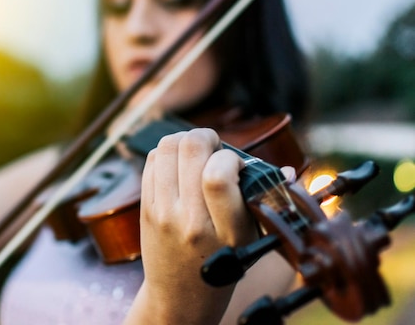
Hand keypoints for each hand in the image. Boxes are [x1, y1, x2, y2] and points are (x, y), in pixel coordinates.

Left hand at [134, 128, 255, 323]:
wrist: (181, 296)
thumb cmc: (224, 263)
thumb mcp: (250, 239)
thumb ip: (264, 200)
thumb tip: (286, 168)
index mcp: (227, 232)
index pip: (218, 176)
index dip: (228, 157)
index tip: (235, 163)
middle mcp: (191, 222)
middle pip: (190, 150)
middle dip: (206, 137)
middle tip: (215, 148)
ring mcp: (163, 214)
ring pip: (167, 148)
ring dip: (185, 139)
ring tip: (197, 151)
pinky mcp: (146, 209)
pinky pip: (152, 160)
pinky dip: (168, 152)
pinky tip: (180, 163)